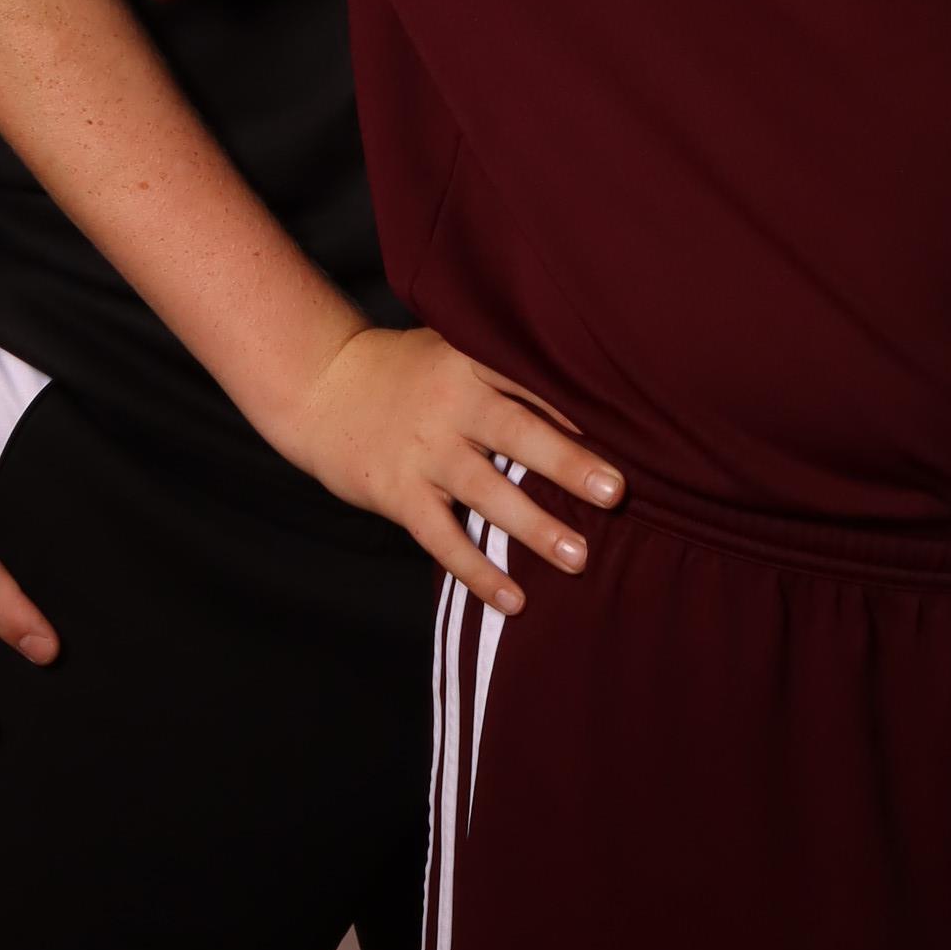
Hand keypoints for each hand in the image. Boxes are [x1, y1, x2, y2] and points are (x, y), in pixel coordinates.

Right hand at [265, 323, 622, 610]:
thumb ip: (506, 368)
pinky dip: (478, 571)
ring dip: (534, 527)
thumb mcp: (453, 350)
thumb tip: (590, 394)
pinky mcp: (397, 493)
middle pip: (516, 432)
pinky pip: (443, 539)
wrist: (322, 386)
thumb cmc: (406, 371)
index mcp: (470, 362)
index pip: (531, 379)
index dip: (578, 402)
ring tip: (579, 557)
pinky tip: (514, 599)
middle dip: (567, 463)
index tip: (629, 425)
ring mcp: (422, 451)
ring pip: (485, 492)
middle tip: (616, 492)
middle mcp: (449, 405)